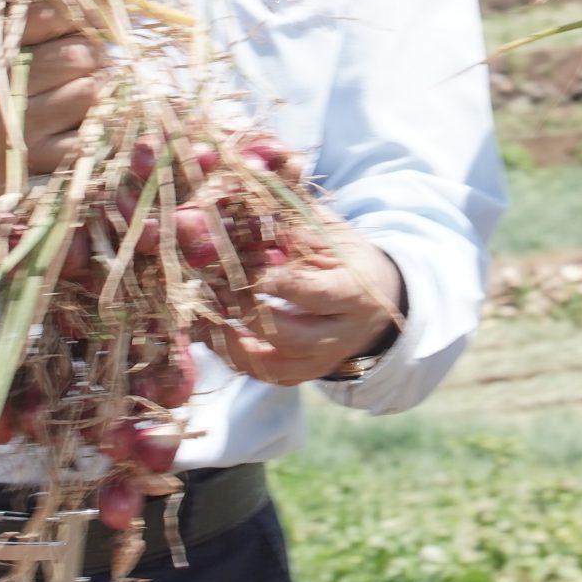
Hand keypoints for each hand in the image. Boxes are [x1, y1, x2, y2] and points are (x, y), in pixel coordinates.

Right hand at [0, 0, 105, 229]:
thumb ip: (27, 15)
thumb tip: (89, 5)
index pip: (51, 15)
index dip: (79, 16)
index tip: (84, 22)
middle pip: (76, 55)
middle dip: (93, 53)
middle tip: (90, 56)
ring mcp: (16, 125)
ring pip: (88, 93)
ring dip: (98, 85)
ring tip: (90, 82)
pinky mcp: (34, 158)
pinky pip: (88, 135)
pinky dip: (97, 122)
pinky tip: (86, 115)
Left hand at [223, 229, 404, 387]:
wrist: (376, 302)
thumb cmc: (348, 259)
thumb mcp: (334, 233)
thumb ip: (299, 222)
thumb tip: (258, 207)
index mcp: (355, 294)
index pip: (315, 294)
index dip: (276, 282)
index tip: (243, 266)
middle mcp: (341, 336)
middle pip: (291, 337)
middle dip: (249, 313)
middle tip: (218, 289)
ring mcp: (321, 361)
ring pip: (273, 367)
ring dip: (232, 342)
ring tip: (206, 315)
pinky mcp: (303, 374)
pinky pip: (263, 375)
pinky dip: (232, 356)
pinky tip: (211, 332)